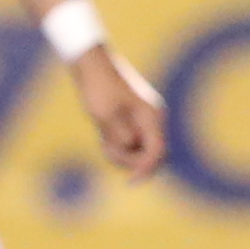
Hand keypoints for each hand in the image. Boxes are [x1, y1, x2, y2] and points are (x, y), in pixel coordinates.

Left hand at [70, 40, 170, 179]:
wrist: (92, 66)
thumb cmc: (98, 88)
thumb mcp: (105, 116)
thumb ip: (120, 137)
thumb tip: (131, 149)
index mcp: (151, 117)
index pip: (157, 152)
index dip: (145, 169)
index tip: (130, 182)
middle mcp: (153, 118)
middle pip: (150, 153)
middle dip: (130, 160)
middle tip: (106, 151)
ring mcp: (144, 119)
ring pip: (138, 148)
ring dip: (121, 152)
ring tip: (102, 140)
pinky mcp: (133, 119)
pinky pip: (131, 141)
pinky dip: (118, 144)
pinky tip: (103, 136)